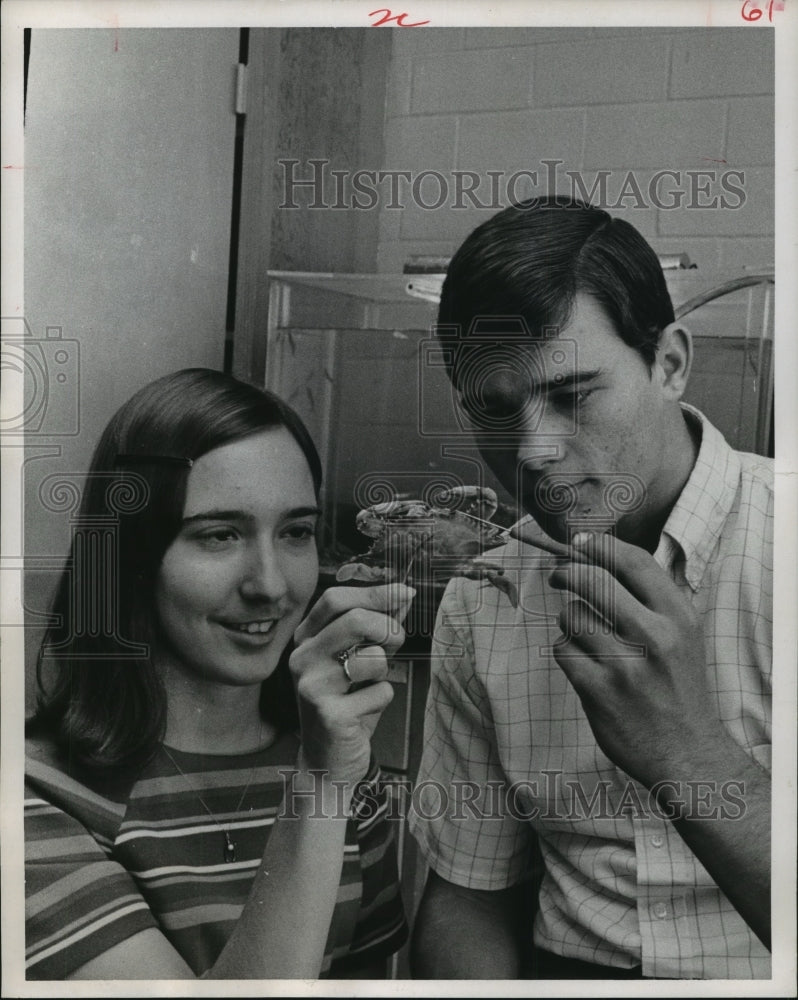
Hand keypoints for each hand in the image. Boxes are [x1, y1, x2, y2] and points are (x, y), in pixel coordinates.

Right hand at [289, 583, 414, 784]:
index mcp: (306, 639)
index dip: (374, 594)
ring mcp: (312, 686)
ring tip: (369, 685)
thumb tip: (403, 595)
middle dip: (388, 628)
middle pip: (354, 620)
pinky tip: (363, 712)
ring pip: (372, 658)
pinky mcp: (329, 714)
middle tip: (398, 641)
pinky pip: (380, 692)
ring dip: (384, 671)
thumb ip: (377, 627)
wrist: (326, 760)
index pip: (335, 599)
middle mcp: (301, 658)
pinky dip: (382, 700)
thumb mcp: (358, 659)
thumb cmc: (345, 703)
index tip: (404, 593)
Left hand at [536, 530, 726, 788]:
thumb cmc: (678, 686)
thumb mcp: (683, 635)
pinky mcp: (598, 692)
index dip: (599, 545)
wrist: (689, 753)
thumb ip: (650, 598)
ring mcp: (625, 665)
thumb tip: (599, 555)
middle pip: (591, 580)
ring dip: (569, 620)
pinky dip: (566, 652)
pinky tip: (583, 663)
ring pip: (571, 615)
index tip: (578, 542)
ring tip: (585, 635)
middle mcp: (655, 636)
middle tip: (558, 575)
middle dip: (566, 572)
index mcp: (679, 617)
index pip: (634, 561)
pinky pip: (562, 650)